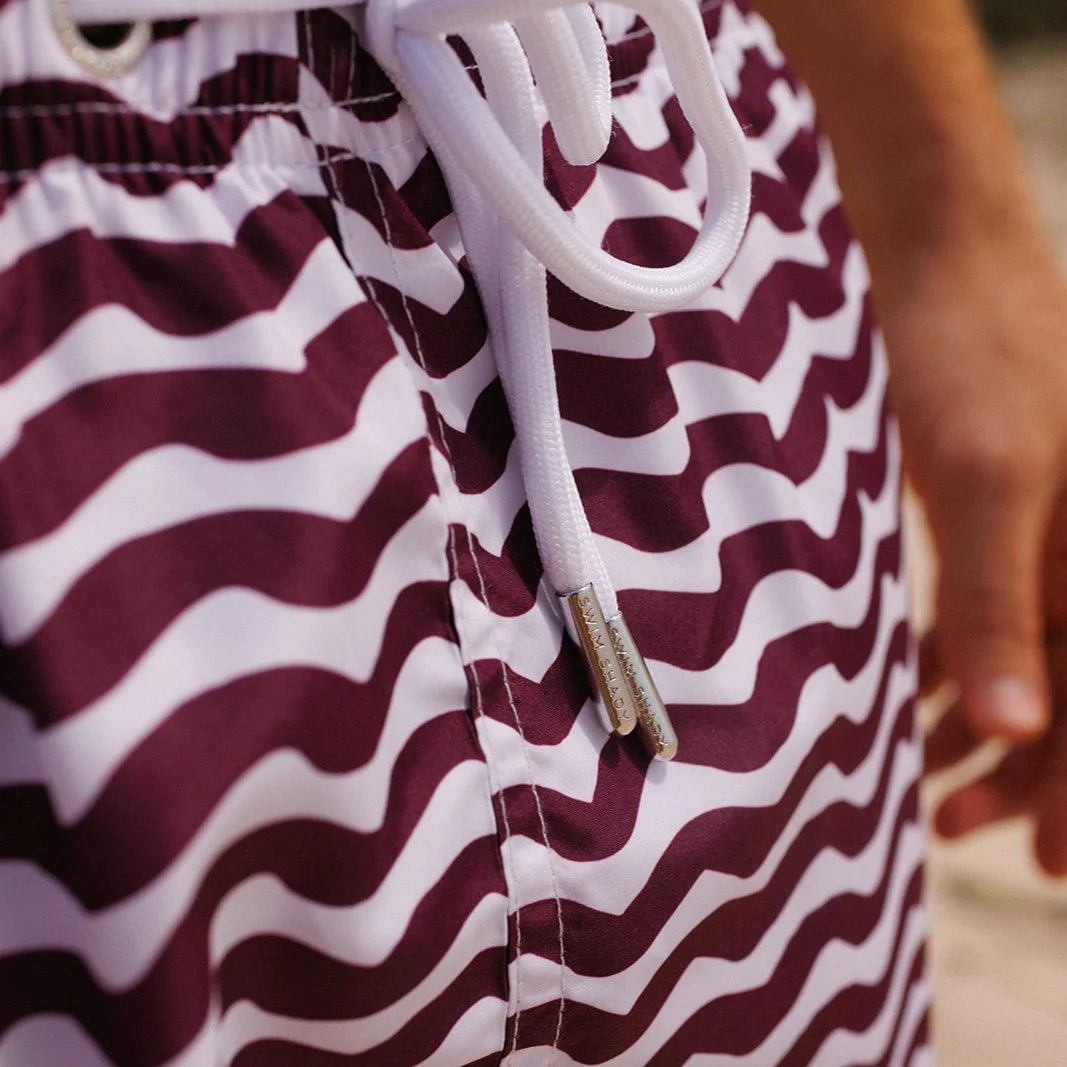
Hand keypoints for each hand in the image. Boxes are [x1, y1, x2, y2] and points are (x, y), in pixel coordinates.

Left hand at [880, 226, 1066, 874]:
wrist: (933, 252)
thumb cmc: (969, 351)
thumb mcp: (984, 479)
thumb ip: (997, 602)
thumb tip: (1013, 724)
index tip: (1051, 864)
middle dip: (1032, 769)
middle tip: (964, 832)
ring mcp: (1055, 525)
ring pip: (1033, 655)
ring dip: (984, 723)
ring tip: (929, 789)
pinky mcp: (999, 507)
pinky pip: (991, 605)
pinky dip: (953, 657)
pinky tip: (908, 699)